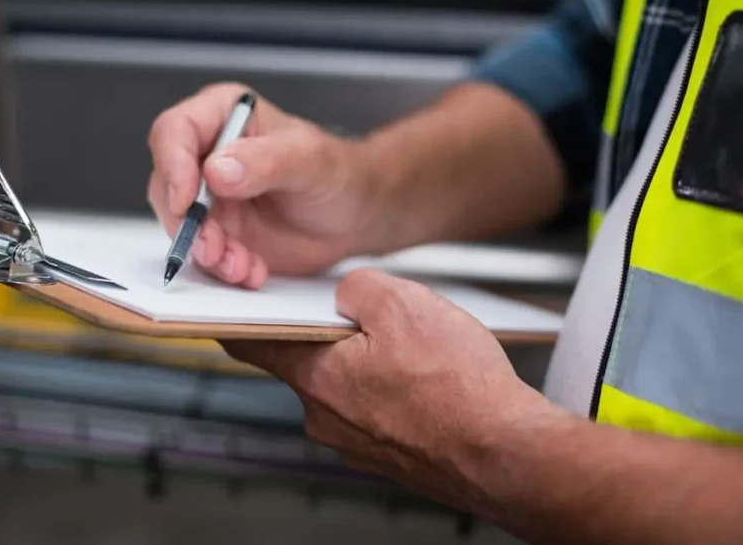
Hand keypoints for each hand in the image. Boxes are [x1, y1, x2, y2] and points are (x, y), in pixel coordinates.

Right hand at [148, 83, 375, 287]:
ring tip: (241, 265)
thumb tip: (216, 171)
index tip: (187, 200)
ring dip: (207, 251)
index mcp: (222, 114)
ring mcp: (208, 196)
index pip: (175, 131)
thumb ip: (265, 161)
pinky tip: (251, 270)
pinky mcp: (216, 231)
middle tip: (216, 247)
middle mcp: (206, 153)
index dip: (173, 165)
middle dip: (189, 223)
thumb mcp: (308, 160)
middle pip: (167, 184)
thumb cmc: (336, 173)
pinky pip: (202, 253)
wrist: (353, 216)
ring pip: (181, 225)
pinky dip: (223, 267)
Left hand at [221, 268, 552, 510]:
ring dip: (369, 360)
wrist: (505, 454)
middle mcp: (324, 416)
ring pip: (346, 383)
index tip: (237, 298)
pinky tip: (429, 377)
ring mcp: (355, 441)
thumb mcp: (404, 304)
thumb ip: (358, 288)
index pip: (249, 341)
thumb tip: (345, 293)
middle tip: (375, 313)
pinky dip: (392, 388)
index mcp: (315, 376)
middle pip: (308, 358)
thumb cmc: (458, 389)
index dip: (242, 313)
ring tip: (418, 349)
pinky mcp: (386, 454)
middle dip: (335, 331)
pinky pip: (375, 408)